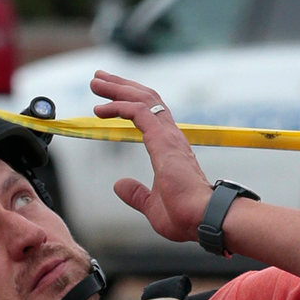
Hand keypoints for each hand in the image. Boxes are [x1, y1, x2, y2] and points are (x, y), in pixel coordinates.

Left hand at [91, 71, 213, 242]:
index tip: (106, 101)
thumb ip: (136, 193)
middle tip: (98, 80)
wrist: (203, 219)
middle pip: (146, 100)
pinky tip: (103, 108)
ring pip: (142, 100)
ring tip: (96, 83)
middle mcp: (172, 137)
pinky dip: (120, 106)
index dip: (128, 103)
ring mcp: (169, 137)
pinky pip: (139, 112)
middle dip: (120, 87)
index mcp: (170, 149)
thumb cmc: (185, 216)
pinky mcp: (163, 140)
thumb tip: (119, 185)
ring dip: (117, 89)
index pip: (150, 115)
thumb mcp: (152, 205)